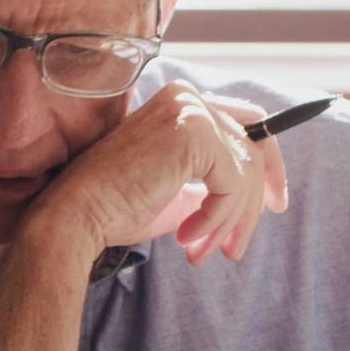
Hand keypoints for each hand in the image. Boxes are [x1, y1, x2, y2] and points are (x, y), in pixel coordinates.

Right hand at [36, 81, 287, 266]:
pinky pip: (232, 183)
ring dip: (229, 221)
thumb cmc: (113, 209)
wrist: (76, 216)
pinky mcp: (194, 133)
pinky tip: (186, 237)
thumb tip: (245, 202)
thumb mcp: (175, 196)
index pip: (247, 124)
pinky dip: (217, 218)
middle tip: (236, 249)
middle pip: (254, 147)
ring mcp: (191, 110)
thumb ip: (208, 188)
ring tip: (200, 252)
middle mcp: (187, 98)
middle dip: (252, 204)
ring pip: (245, 170)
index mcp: (179, 105)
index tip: (273, 206)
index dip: (268, 167)